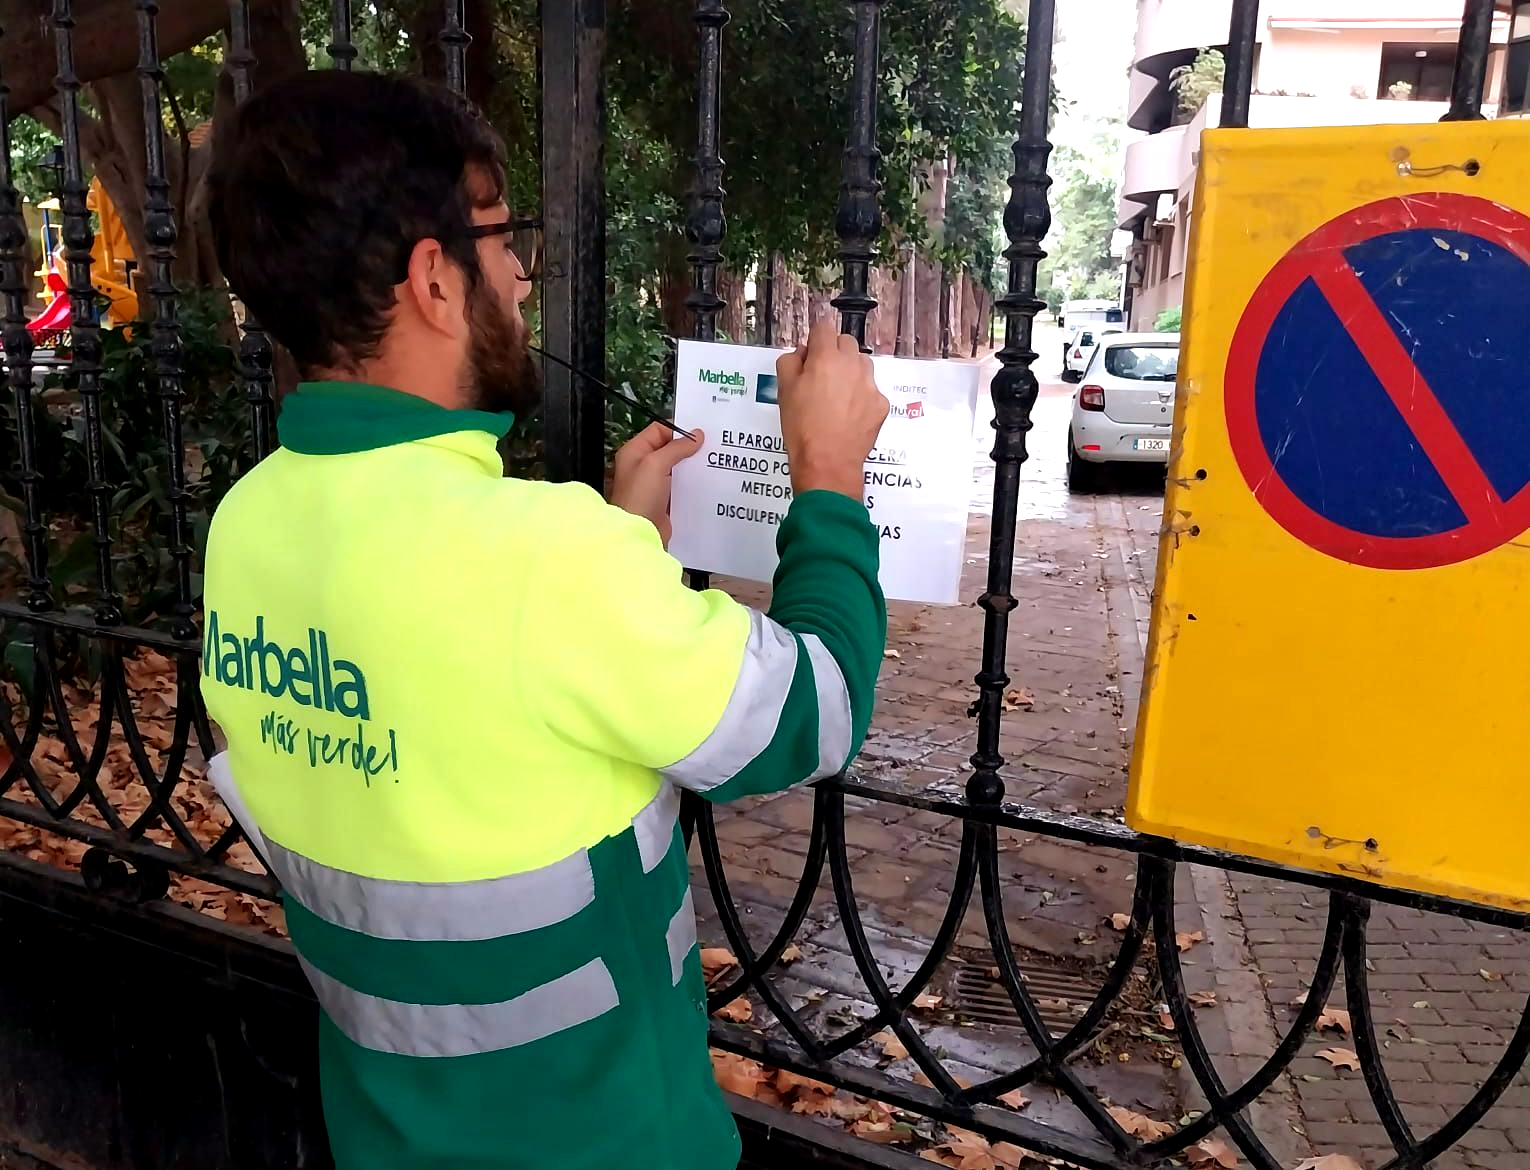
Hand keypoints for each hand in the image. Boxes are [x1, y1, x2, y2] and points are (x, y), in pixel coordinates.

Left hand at [611, 421, 703, 545]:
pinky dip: (695, 482)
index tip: (702, 430)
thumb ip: (677, 448)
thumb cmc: (641, 494)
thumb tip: (698, 434)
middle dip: (691, 446)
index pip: (659, 430)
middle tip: (715, 443)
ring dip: (695, 464)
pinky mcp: (667, 499)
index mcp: (635, 451)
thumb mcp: (655, 464)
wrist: (638, 532)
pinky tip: (711, 479)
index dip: (679, 429)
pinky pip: (683, 485)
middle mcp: (644, 465)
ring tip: (717, 460)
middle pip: (671, 448)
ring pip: (679, 467)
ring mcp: (656, 483)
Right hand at [775, 318, 887, 500]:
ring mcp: (869, 385)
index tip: (812, 349)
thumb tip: (802, 353)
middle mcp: (852, 366)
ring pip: (862, 364)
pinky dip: (861, 396)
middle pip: (846, 342)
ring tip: (835, 395)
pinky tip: (847, 413)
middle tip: (822, 373)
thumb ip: (790, 361)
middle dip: (834, 352)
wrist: (827, 463)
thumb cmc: (802, 430)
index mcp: (825, 358)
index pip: (824, 327)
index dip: (815, 338)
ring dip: (850, 371)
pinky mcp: (880, 404)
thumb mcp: (783, 390)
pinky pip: (871, 390)